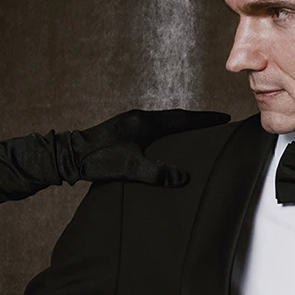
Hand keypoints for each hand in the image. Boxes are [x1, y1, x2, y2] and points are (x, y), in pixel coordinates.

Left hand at [59, 108, 230, 186]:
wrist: (70, 156)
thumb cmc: (98, 161)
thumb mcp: (130, 168)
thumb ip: (157, 172)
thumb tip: (184, 178)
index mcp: (145, 123)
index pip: (182, 119)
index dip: (204, 120)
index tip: (224, 118)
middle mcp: (139, 118)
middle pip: (176, 117)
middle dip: (197, 120)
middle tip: (216, 122)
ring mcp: (130, 122)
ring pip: (164, 120)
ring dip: (182, 124)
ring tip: (197, 131)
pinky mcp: (122, 129)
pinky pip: (153, 126)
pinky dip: (167, 130)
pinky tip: (167, 140)